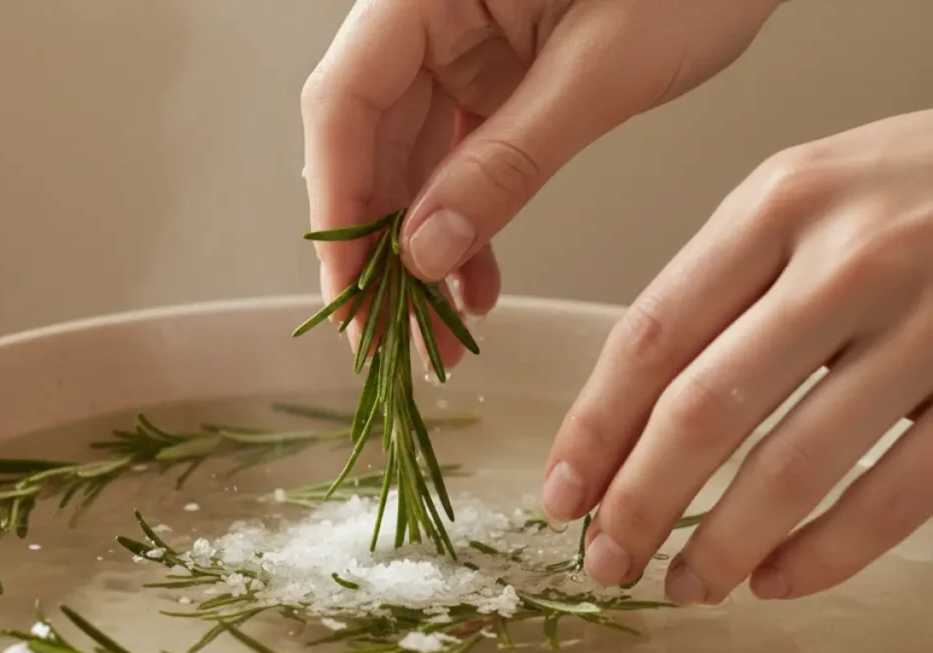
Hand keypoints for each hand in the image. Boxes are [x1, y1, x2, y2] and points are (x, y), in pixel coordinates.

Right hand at [301, 0, 779, 361]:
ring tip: (438, 327)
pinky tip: (475, 281)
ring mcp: (464, 47)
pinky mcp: (500, 75)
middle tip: (392, 333)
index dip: (340, 209)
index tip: (352, 293)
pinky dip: (469, 221)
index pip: (344, 105)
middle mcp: (431, 14)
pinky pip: (463, 158)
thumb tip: (427, 249)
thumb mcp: (600, 72)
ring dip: (424, 248)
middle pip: (369, 142)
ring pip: (413, 160)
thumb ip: (508, 162)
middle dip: (382, 248)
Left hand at [544, 109, 932, 604]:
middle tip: (606, 558)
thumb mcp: (805, 198)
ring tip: (685, 586)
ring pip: (794, 465)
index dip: (594, 430)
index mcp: (778, 205)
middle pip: (705, 408)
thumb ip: (724, 283)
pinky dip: (826, 555)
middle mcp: (848, 261)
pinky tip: (778, 580)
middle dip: (639, 501)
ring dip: (723, 545)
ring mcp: (929, 325)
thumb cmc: (915, 188)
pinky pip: (895, 495)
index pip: (652, 338)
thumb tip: (631, 411)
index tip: (563, 493)